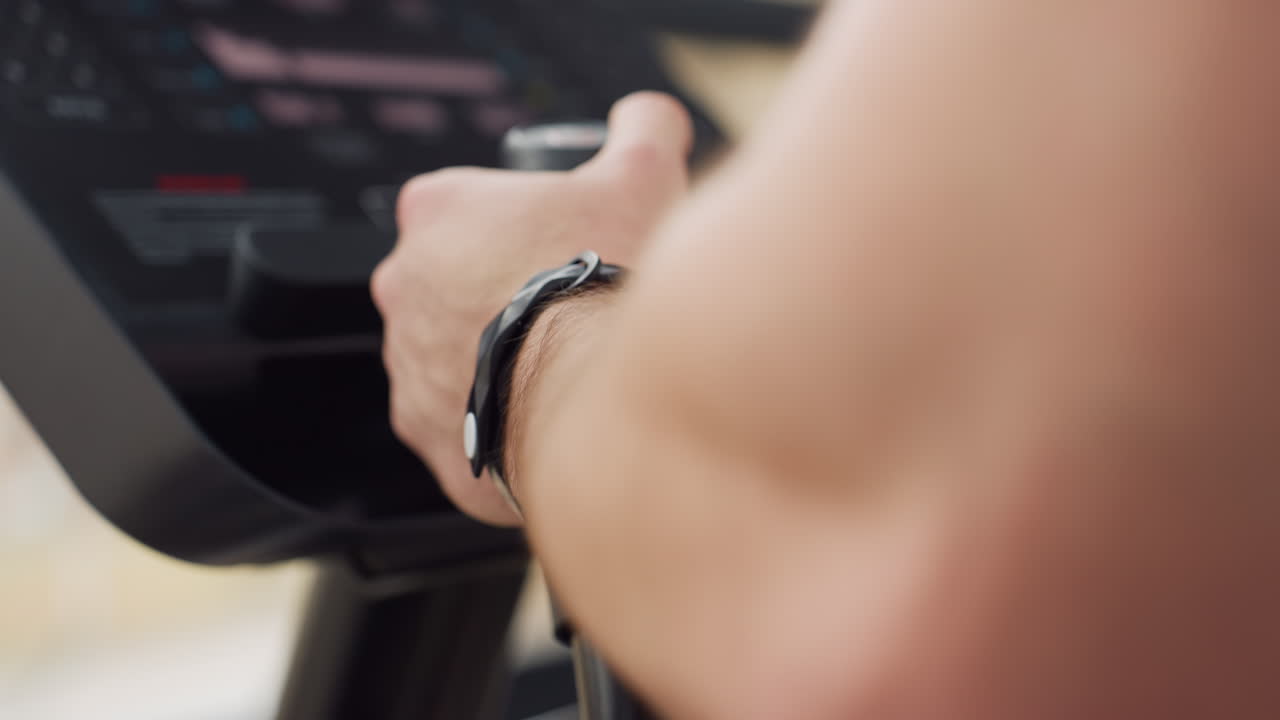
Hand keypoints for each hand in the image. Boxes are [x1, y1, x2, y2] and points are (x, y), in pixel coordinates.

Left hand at [372, 92, 693, 525]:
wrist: (601, 394)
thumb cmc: (607, 282)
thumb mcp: (643, 174)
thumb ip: (643, 129)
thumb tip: (648, 119)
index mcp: (436, 212)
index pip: (467, 204)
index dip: (526, 221)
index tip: (566, 239)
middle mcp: (404, 288)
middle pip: (458, 284)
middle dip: (506, 293)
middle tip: (571, 306)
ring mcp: (409, 368)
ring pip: (458, 357)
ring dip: (501, 359)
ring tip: (568, 365)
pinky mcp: (428, 436)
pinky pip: (464, 426)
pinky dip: (502, 422)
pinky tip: (553, 412)